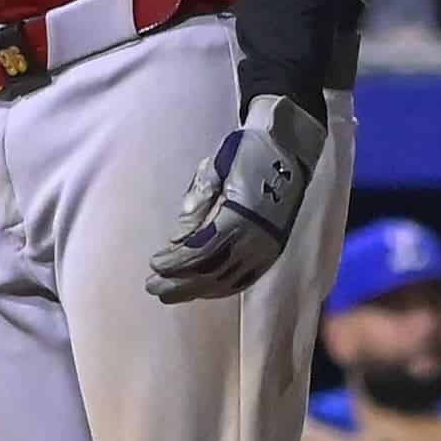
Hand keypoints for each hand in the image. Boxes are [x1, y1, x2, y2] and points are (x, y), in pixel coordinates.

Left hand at [145, 93, 323, 304]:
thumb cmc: (247, 152)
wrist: (289, 148)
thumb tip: (177, 239)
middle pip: (212, 272)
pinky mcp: (272, 252)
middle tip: (151, 287)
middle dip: (179, 282)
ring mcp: (268, 249)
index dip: (176, 261)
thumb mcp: (215, 168)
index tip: (153, 263)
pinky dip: (218, 288)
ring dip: (194, 289)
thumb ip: (197, 204)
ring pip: (226, 281)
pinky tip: (200, 289)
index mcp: (242, 217)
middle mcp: (257, 239)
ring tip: (168, 293)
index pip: (202, 250)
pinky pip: (243, 279)